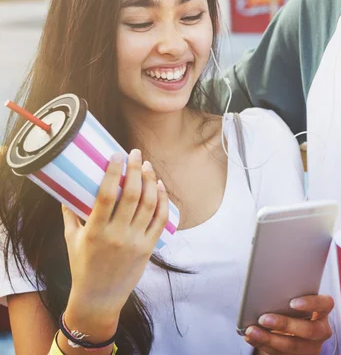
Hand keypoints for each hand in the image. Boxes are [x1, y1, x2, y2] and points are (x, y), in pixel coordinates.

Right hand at [62, 150, 168, 329]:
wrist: (99, 298)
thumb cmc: (82, 266)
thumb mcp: (72, 239)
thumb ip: (70, 214)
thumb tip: (66, 189)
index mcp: (95, 232)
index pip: (107, 195)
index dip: (114, 172)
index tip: (117, 154)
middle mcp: (117, 236)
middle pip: (132, 195)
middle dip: (135, 169)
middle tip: (135, 153)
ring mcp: (136, 242)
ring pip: (149, 204)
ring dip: (150, 181)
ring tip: (146, 166)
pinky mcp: (148, 248)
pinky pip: (160, 219)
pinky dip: (162, 200)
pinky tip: (159, 186)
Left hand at [245, 294, 333, 354]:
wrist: (296, 330)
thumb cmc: (294, 308)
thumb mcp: (297, 299)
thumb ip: (290, 295)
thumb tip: (268, 289)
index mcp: (323, 311)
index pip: (325, 304)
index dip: (311, 303)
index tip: (292, 302)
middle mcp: (321, 330)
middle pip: (308, 329)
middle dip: (284, 324)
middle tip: (264, 318)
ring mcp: (311, 347)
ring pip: (292, 346)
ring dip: (269, 339)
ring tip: (251, 330)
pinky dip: (263, 345)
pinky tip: (251, 337)